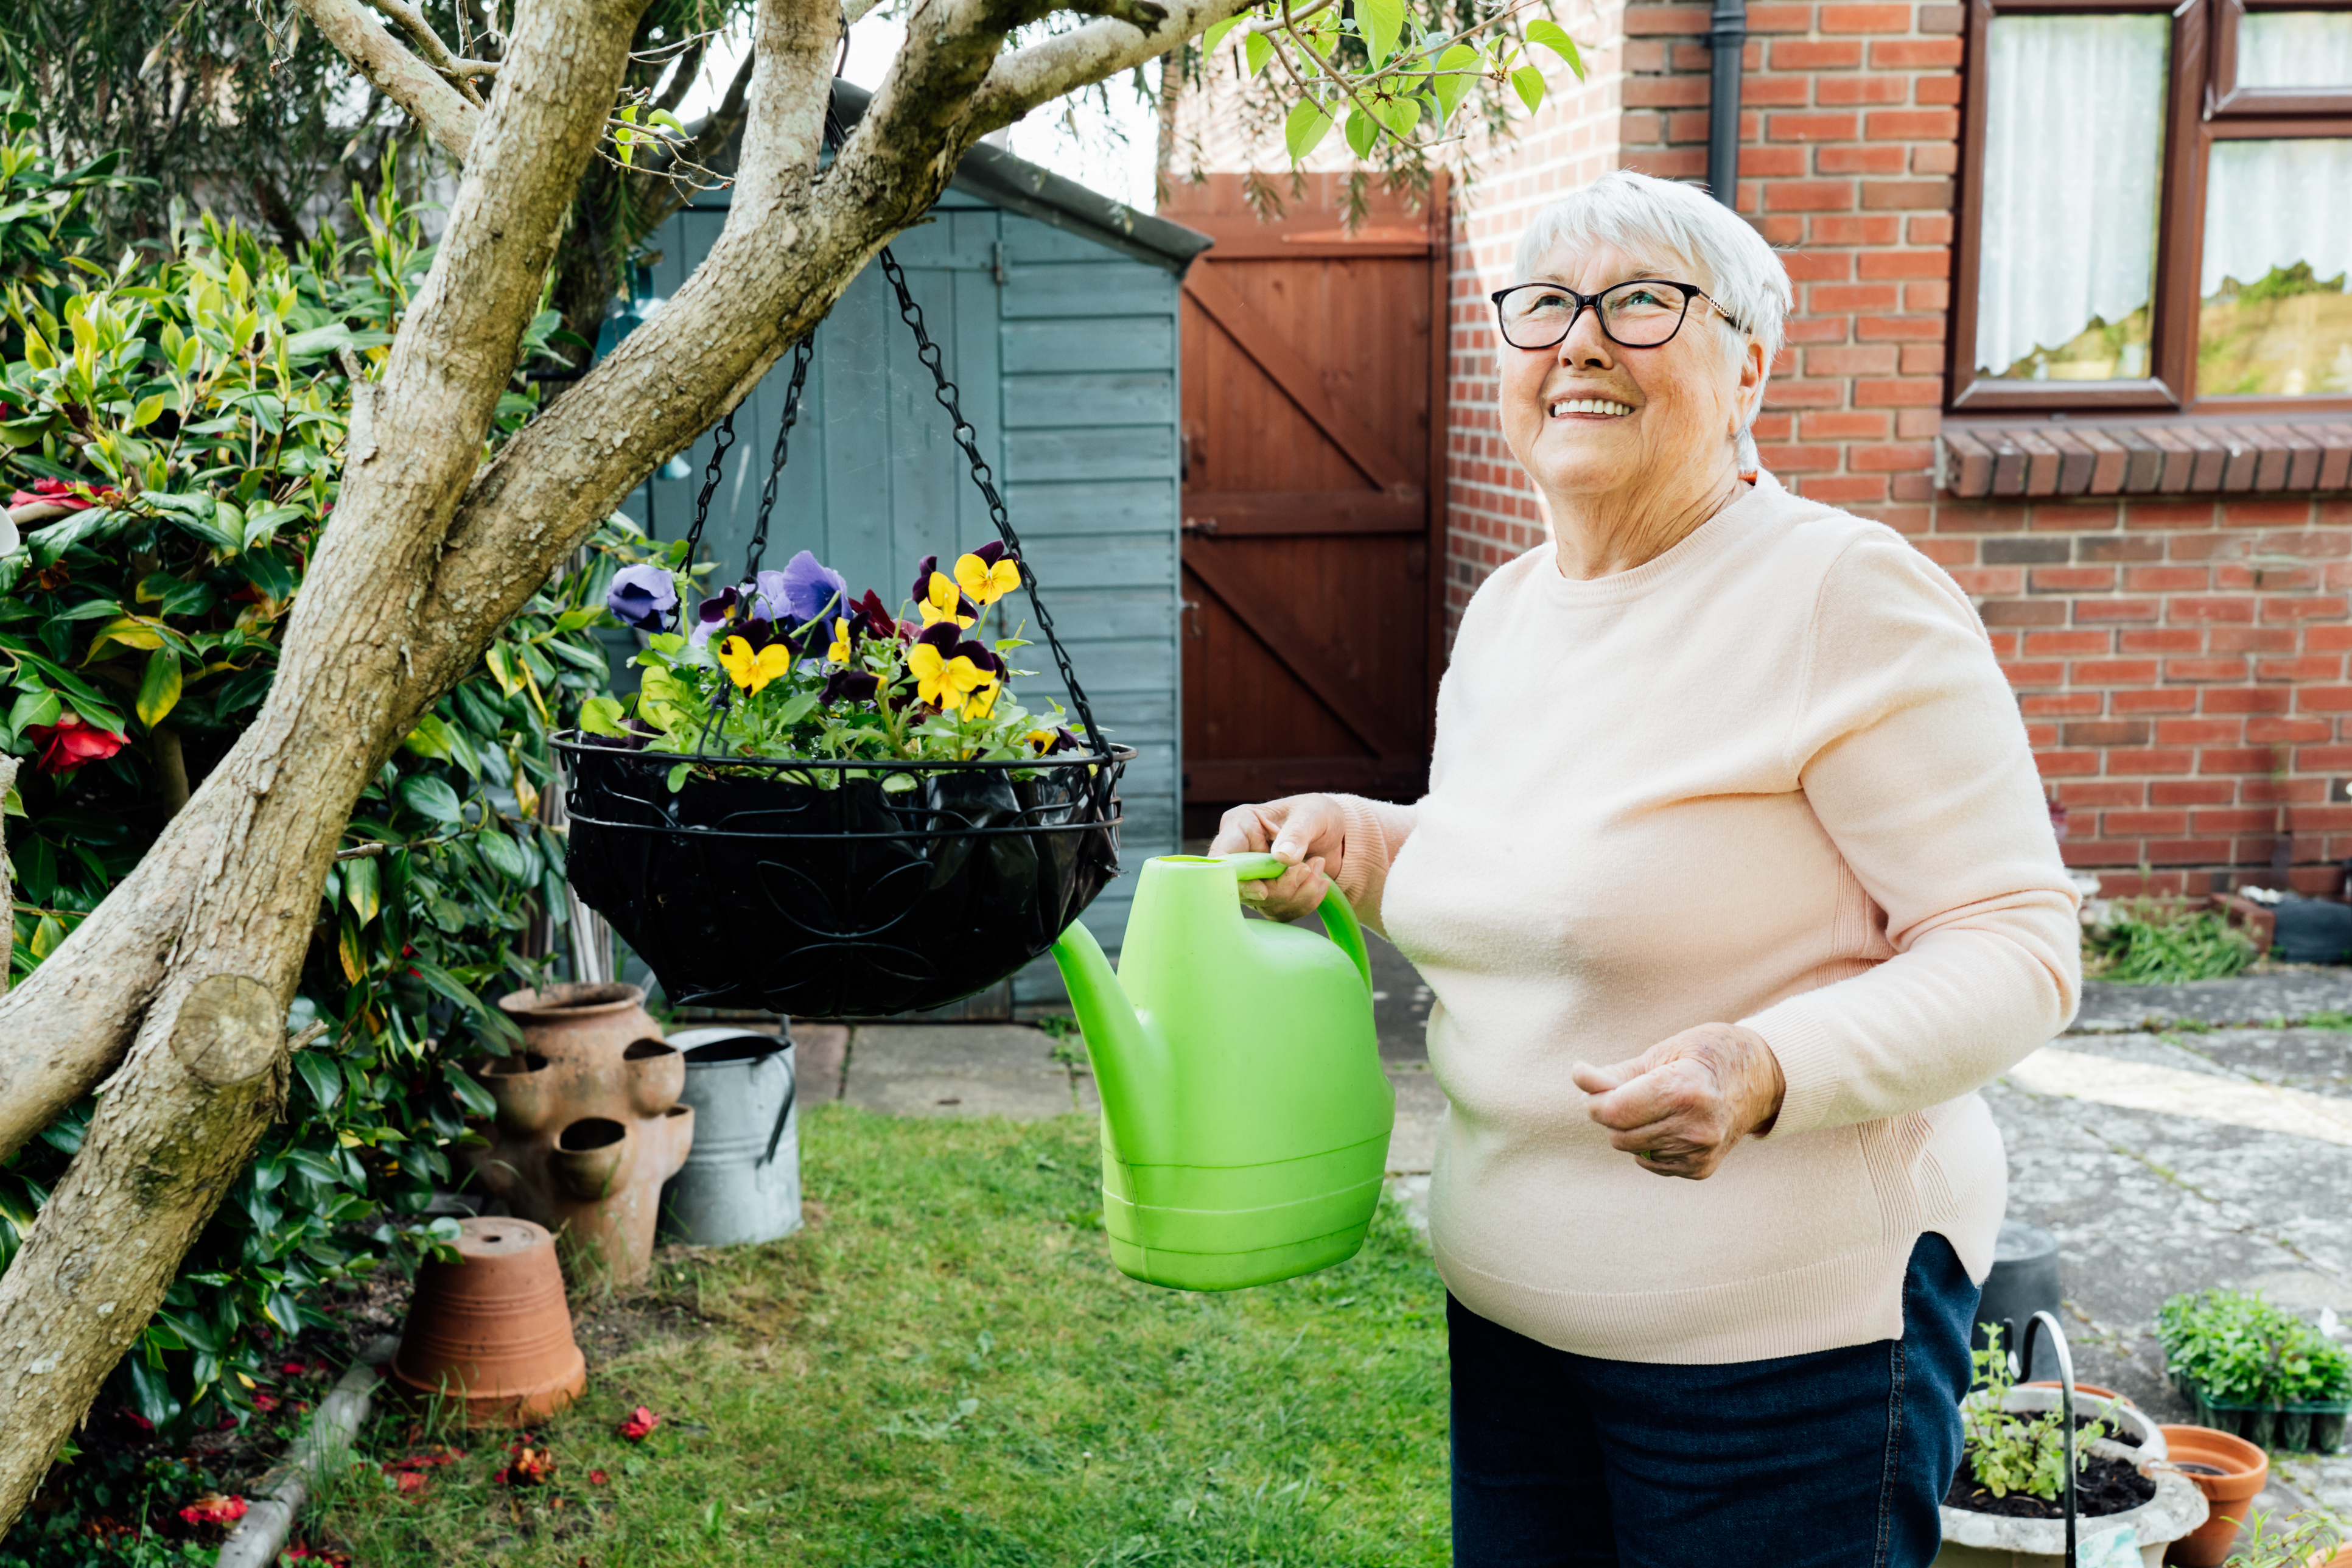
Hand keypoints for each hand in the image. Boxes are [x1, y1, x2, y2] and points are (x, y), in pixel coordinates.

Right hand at [1206, 794, 1347, 920]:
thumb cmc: (1318, 814)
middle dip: (1282, 887)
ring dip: (1299, 893)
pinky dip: (1304, 902)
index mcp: (1240, 826)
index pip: (1222, 858)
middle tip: (1308, 867)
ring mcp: (1253, 876)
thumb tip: (1283, 857)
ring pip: (1265, 903)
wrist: (1335, 832)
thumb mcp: (1312, 814)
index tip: (1264, 890)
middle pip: (1244, 887)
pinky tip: (1319, 882)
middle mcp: (1241, 853)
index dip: (1237, 880)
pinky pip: (1280, 911)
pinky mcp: (1269, 894)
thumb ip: (1297, 833)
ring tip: (1318, 866)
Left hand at [1571, 1024, 1786, 1180]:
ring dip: (1630, 1127)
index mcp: (1685, 1090)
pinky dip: (1648, 1142)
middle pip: (1618, 1133)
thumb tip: (1580, 1078)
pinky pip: (1650, 1160)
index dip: (1593, 1099)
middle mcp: (1696, 1127)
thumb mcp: (1664, 1051)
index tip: (1586, 1079)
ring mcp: (1700, 1152)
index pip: (1615, 1111)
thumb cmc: (1708, 1055)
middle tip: (1622, 1089)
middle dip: (1610, 1112)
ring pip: (1631, 1148)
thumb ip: (1619, 1072)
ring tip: (1655, 1103)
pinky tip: (1670, 1122)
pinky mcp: (1701, 1169)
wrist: (1763, 1078)